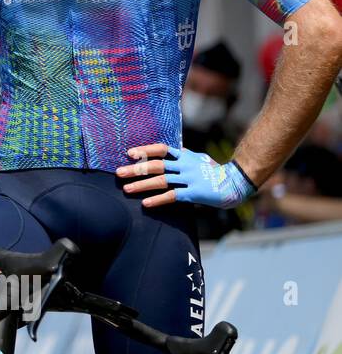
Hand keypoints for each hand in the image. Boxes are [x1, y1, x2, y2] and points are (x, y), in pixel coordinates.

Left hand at [116, 143, 255, 208]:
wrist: (234, 183)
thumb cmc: (214, 171)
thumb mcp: (199, 158)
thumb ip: (184, 155)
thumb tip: (172, 150)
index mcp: (184, 156)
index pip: (161, 149)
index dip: (145, 150)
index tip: (129, 153)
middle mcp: (185, 165)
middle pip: (156, 165)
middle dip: (136, 169)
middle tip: (119, 173)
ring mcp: (189, 179)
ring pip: (161, 181)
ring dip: (142, 185)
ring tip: (127, 189)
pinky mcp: (194, 193)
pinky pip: (173, 196)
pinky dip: (158, 200)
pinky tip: (146, 204)